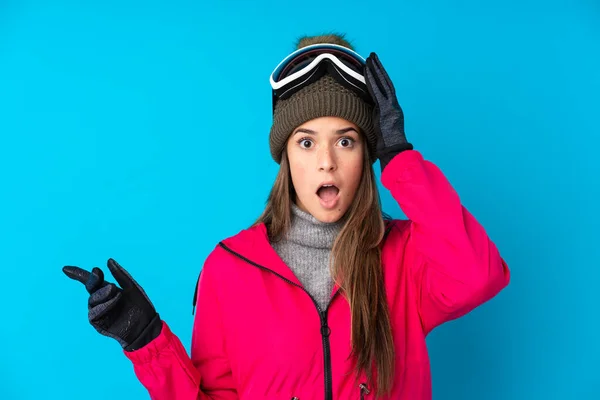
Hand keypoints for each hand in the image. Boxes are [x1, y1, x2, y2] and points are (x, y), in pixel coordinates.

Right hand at [63, 258, 161, 350]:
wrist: (146, 325)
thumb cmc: (140, 306)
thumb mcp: (132, 287)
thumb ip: (120, 275)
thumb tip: (108, 260)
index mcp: (107, 289)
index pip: (90, 281)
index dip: (77, 274)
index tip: (65, 269)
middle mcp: (101, 299)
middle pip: (90, 288)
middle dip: (93, 279)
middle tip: (97, 271)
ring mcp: (99, 311)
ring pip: (92, 300)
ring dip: (102, 294)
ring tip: (116, 292)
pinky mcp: (99, 323)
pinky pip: (94, 313)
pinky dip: (104, 305)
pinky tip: (114, 302)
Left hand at [364, 52, 412, 170]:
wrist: (394, 153)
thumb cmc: (386, 147)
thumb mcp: (378, 131)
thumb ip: (374, 121)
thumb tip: (365, 117)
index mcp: (390, 111)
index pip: (383, 90)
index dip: (378, 78)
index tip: (372, 67)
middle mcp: (392, 106)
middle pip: (384, 83)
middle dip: (378, 69)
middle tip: (372, 56)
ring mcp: (391, 107)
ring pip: (383, 84)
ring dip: (376, 70)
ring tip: (370, 58)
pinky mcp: (387, 109)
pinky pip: (379, 91)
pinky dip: (374, 80)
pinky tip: (368, 71)